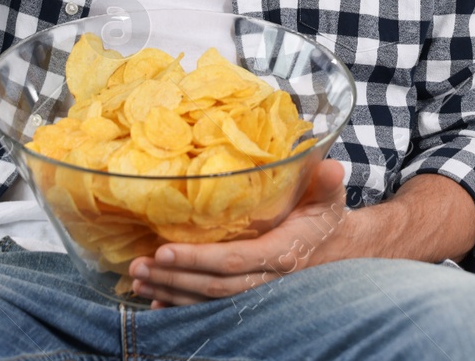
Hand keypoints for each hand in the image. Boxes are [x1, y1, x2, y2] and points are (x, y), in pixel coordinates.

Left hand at [128, 159, 350, 307]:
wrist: (336, 250)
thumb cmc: (324, 218)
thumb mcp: (328, 197)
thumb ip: (327, 182)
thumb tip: (332, 167)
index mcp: (281, 254)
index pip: (234, 261)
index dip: (198, 258)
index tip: (165, 250)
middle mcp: (266, 280)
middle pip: (213, 286)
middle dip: (173, 278)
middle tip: (138, 266)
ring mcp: (255, 292)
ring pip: (208, 299)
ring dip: (171, 292)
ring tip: (138, 279)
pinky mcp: (246, 296)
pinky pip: (211, 308)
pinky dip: (181, 308)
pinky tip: (156, 304)